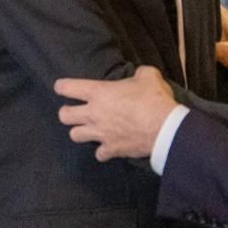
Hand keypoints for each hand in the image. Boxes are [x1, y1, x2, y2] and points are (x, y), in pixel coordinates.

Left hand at [55, 66, 176, 161]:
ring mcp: (100, 134)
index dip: (62, 86)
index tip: (62, 87)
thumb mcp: (148, 76)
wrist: (165, 129)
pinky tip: (108, 147)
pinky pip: (98, 154)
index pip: (67, 88)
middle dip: (66, 113)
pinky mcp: (111, 149)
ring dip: (80, 132)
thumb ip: (139, 73)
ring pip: (74, 136)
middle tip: (75, 111)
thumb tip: (139, 75)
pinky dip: (102, 151)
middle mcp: (93, 114)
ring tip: (88, 129)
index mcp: (99, 92)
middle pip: (64, 116)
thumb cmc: (154, 99)